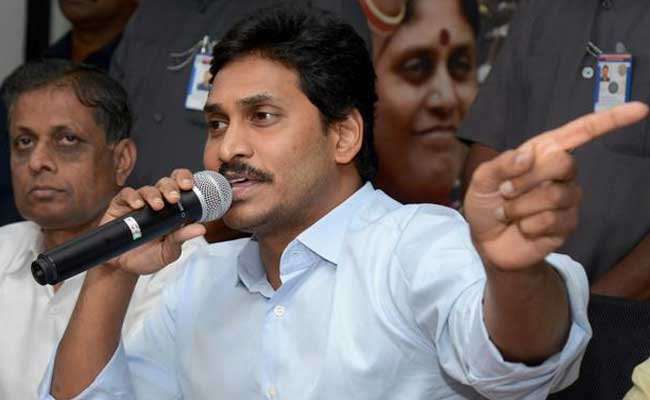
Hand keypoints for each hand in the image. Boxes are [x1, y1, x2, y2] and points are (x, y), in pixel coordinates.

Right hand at [99, 169, 205, 274]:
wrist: (124, 268)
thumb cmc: (149, 257)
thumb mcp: (169, 250)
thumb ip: (183, 237)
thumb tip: (201, 228)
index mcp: (174, 210)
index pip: (182, 187)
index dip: (186, 180)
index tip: (189, 186)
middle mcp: (158, 203)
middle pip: (166, 183)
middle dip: (172, 187)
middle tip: (174, 198)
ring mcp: (140, 203)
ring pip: (148, 189)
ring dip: (154, 195)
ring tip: (157, 206)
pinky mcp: (121, 205)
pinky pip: (127, 194)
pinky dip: (133, 197)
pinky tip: (137, 205)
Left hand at [465, 102, 648, 270]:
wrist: (486, 242)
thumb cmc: (486, 203)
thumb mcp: (482, 180)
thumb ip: (501, 164)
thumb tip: (527, 155)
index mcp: (543, 153)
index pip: (581, 132)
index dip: (610, 120)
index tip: (641, 109)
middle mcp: (560, 174)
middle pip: (565, 163)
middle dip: (528, 179)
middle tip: (506, 192)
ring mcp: (567, 200)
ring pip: (555, 196)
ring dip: (521, 206)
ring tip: (508, 213)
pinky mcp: (566, 226)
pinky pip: (552, 221)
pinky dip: (527, 225)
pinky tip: (521, 228)